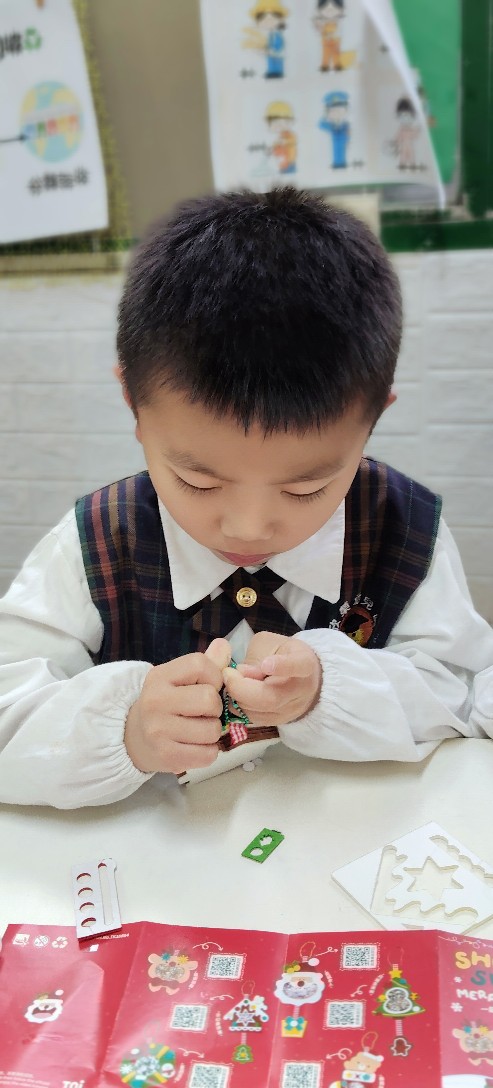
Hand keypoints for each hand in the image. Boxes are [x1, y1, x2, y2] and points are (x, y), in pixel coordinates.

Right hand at [124, 639, 230, 773]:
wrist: (134, 737)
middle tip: (204, 712)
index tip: (208, 686)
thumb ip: (205, 663)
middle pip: (210, 699)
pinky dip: (209, 752)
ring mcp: (158, 731)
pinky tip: (195, 746)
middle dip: (216, 708)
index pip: (200, 664)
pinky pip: (208, 754)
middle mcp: (155, 701)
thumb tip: (224, 645)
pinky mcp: (166, 756)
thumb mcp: (179, 678)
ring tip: (199, 730)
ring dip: (213, 732)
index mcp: (159, 676)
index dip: (215, 676)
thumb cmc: (166, 703)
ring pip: (212, 729)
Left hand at [223, 632, 321, 729]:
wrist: (305, 679)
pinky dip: (238, 706)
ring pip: (258, 711)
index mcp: (305, 664)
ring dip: (237, 697)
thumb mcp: (271, 644)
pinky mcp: (277, 723)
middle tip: (227, 674)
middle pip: (271, 698)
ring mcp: (290, 711)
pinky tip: (237, 693)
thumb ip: (257, 656)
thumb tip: (241, 673)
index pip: (297, 666)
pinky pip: (252, 718)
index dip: (282, 666)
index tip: (265, 664)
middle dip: (242, 687)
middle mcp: (301, 691)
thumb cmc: (285, 654)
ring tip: (232, 681)